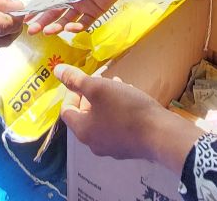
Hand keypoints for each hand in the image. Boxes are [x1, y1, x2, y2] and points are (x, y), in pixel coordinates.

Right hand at [26, 0, 125, 34]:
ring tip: (47, 32)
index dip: (38, 6)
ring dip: (57, 26)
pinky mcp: (96, 10)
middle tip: (32, 31)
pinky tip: (68, 27)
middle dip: (43, 20)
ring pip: (67, 18)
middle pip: (55, 10)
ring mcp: (85, 2)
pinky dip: (76, 26)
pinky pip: (85, 22)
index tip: (27, 15)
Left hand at [54, 64, 203, 171]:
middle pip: (85, 115)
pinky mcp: (128, 147)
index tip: (84, 79)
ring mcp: (112, 147)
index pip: (67, 110)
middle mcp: (94, 143)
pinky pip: (117, 126)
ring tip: (118, 84)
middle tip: (102, 80)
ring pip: (102, 119)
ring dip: (106, 100)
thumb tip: (56, 70)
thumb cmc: (125, 109)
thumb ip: (75, 79)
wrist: (160, 134)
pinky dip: (118, 111)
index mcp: (82, 130)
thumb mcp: (98, 88)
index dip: (71, 92)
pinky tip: (131, 97)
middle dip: (91, 94)